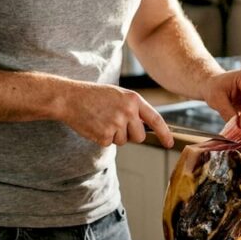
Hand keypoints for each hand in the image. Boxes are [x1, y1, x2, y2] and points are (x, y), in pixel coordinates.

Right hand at [57, 83, 173, 147]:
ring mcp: (117, 124)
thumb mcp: (118, 95)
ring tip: (102, 120)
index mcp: (133, 99)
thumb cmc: (93, 96)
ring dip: (114, 135)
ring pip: (124, 141)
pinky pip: (110, 144)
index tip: (169, 143)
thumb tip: (146, 127)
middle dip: (130, 135)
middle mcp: (128, 112)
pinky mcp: (105, 135)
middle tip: (115, 123)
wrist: (70, 98)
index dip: (164, 133)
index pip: (155, 119)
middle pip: (139, 136)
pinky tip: (95, 125)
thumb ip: (133, 109)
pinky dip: (102, 138)